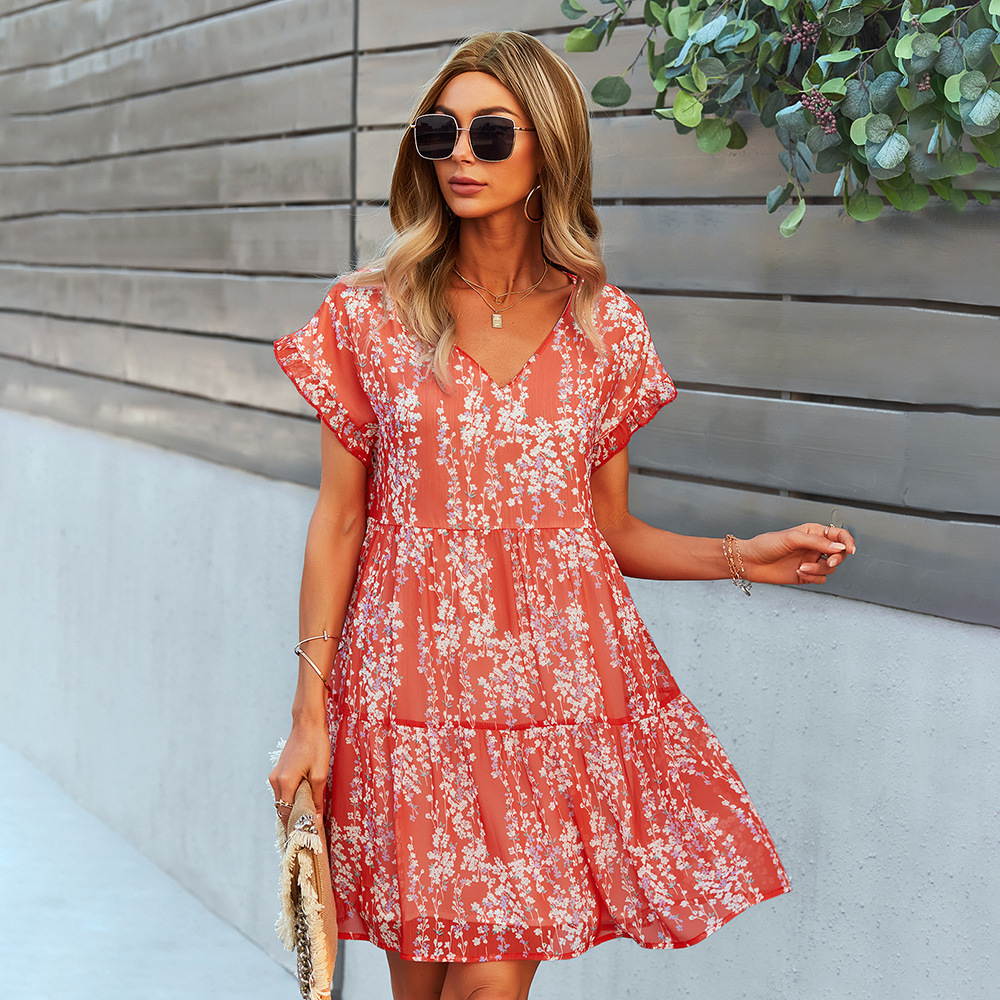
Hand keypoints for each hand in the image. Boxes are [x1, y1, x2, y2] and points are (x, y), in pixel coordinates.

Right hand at [268, 717, 330, 826]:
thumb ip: (315, 799)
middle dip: (294, 820)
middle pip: (282, 809)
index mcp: (285, 782)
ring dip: (292, 808)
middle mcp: (275, 780)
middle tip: (309, 831)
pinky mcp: (278, 771)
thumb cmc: (316, 745)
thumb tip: (314, 820)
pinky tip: (303, 801)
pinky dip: (291, 798)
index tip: (305, 838)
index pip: (287, 814)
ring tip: (308, 817)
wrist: (307, 722)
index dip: (296, 826)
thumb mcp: (320, 774)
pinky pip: (283, 791)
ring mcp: (275, 775)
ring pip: (282, 800)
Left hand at [740, 522, 856, 585]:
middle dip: (836, 559)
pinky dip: (813, 578)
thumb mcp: (792, 538)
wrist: (750, 562)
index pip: (838, 535)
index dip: (847, 541)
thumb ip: (817, 542)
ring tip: (802, 568)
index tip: (850, 549)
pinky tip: (799, 573)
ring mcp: (811, 561)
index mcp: (813, 533)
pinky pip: (821, 578)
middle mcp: (814, 547)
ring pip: (830, 568)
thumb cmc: (766, 545)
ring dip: (819, 570)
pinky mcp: (805, 575)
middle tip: (829, 562)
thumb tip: (839, 547)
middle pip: (839, 554)